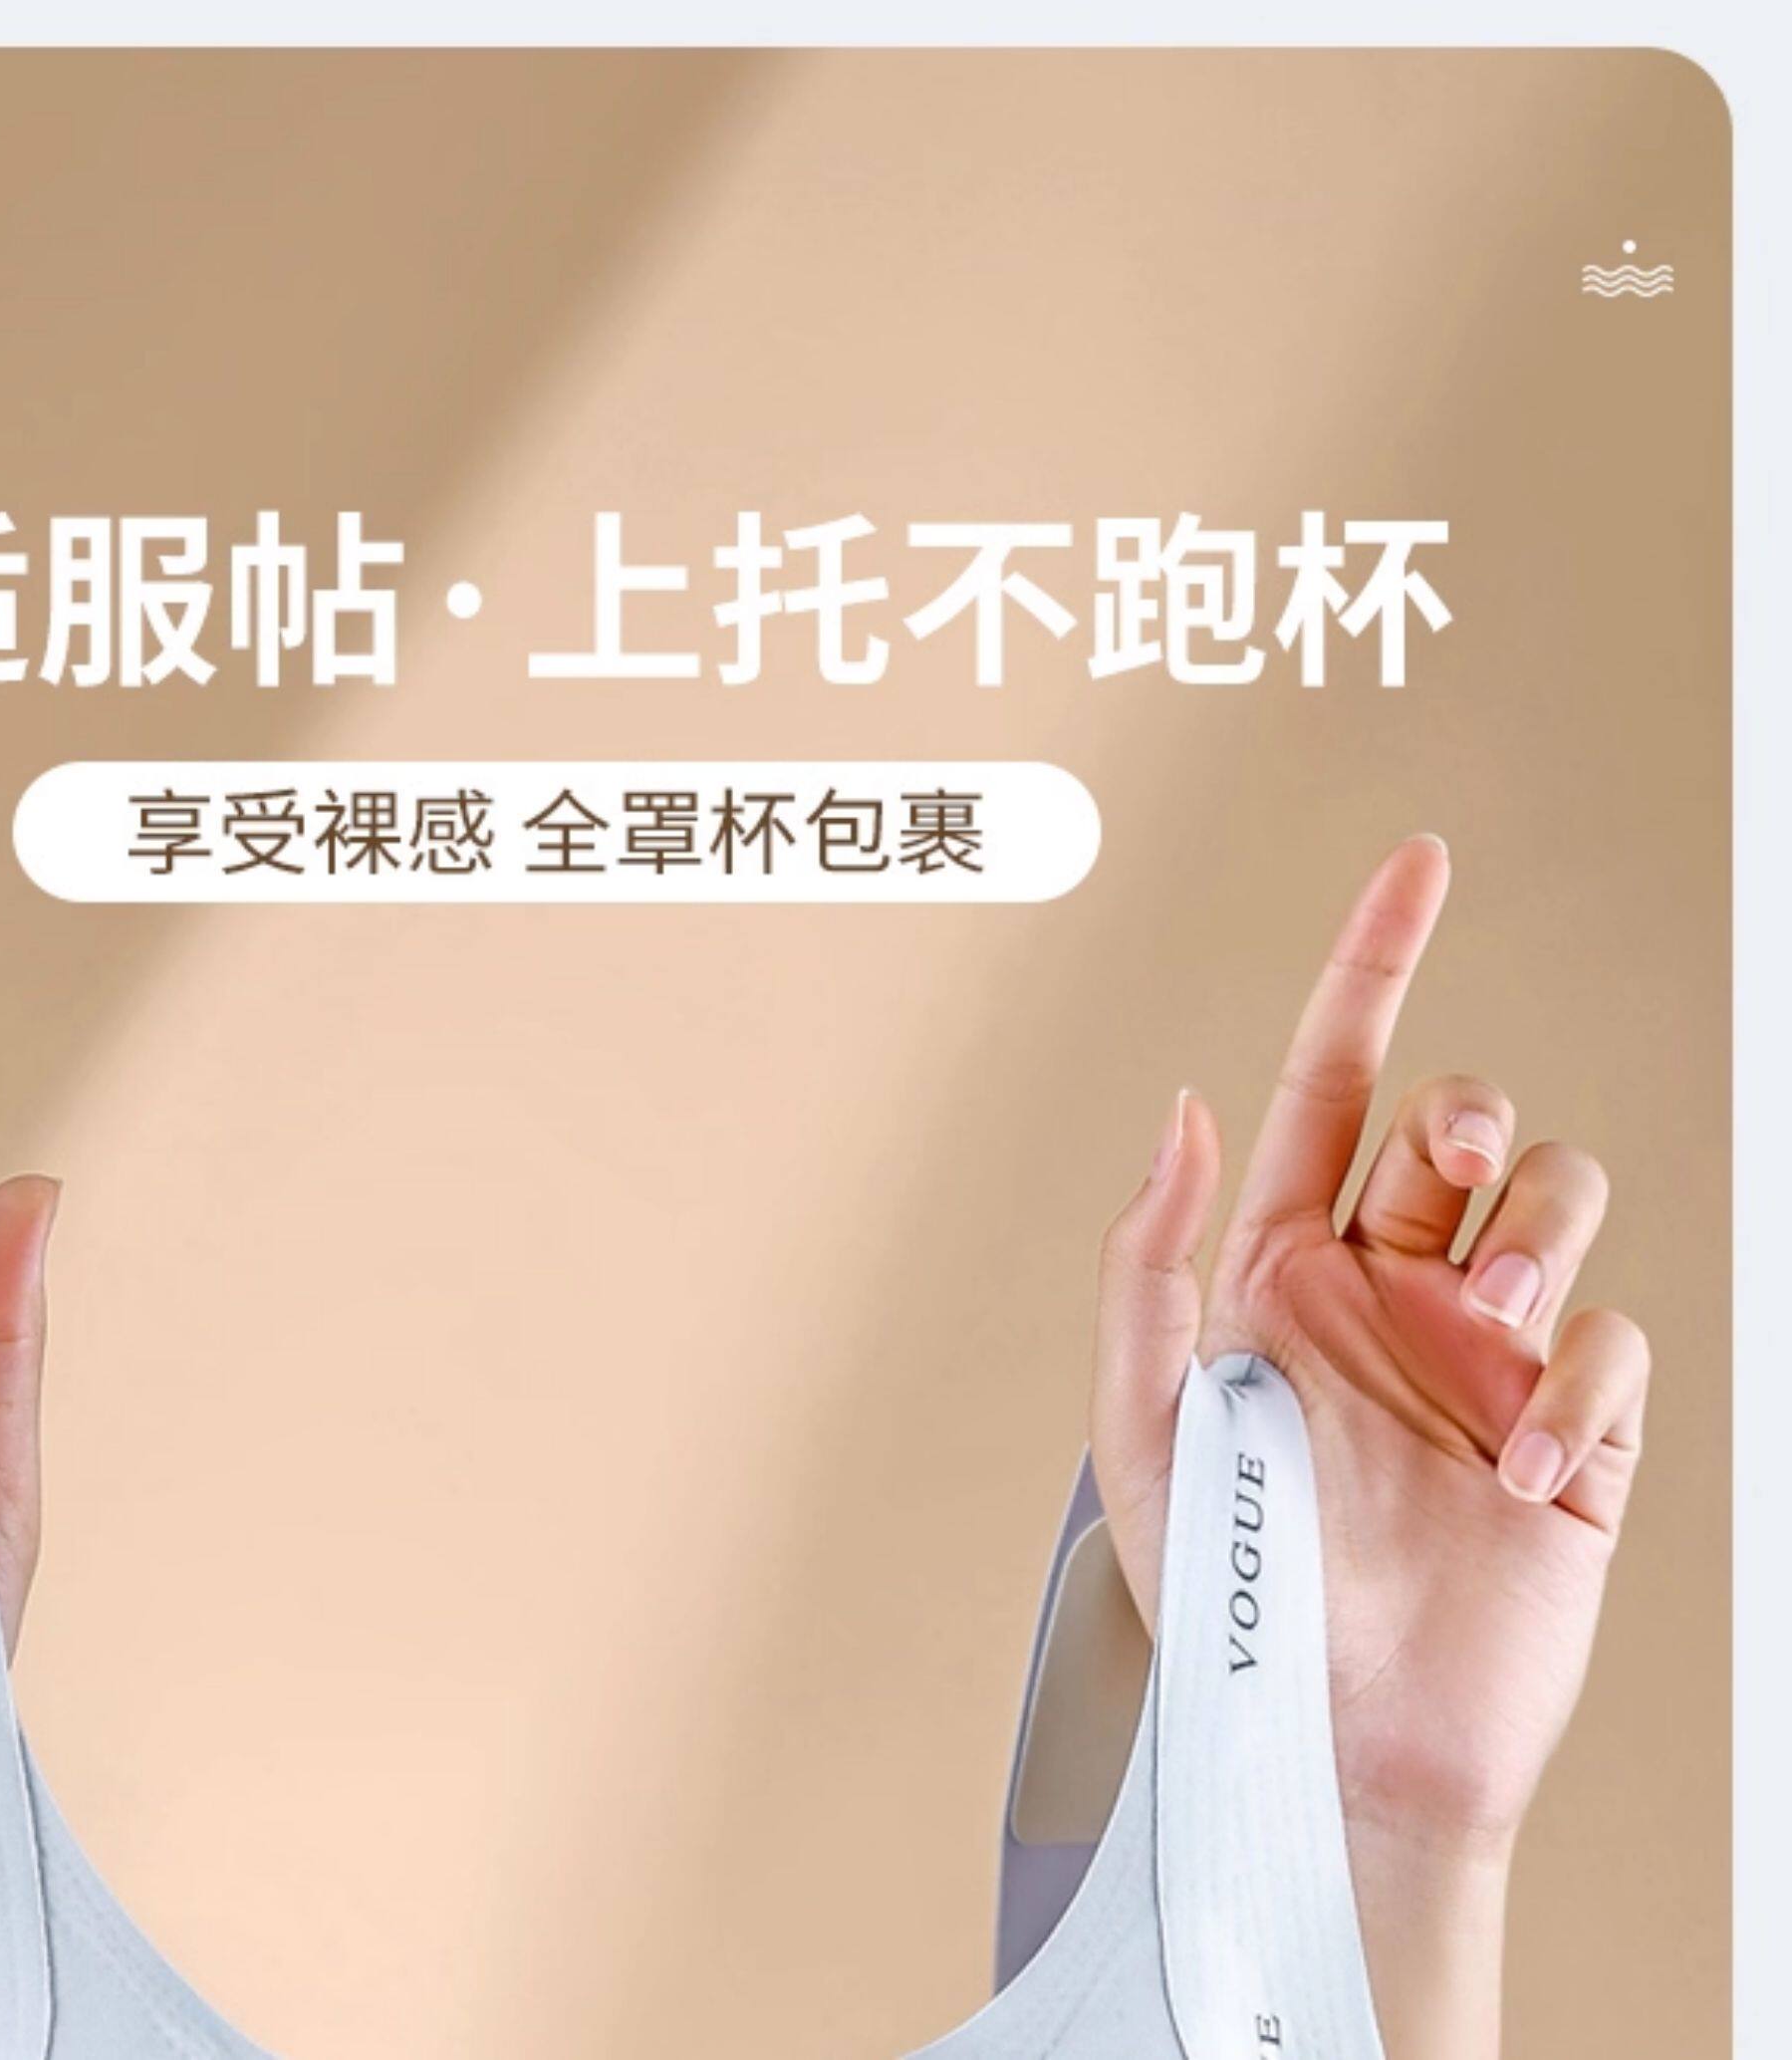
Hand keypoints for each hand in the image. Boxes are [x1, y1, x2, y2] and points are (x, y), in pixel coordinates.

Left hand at [1090, 836, 1648, 2059]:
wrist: (1337, 1740)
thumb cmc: (1225, 1594)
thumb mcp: (1142, 1423)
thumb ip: (1152, 1261)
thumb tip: (1180, 1111)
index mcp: (1281, 1264)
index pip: (1331, 1077)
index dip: (1374, 964)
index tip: (1418, 863)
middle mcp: (1388, 1288)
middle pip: (1462, 1114)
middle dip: (1464, 1117)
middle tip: (1440, 1195)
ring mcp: (1485, 1351)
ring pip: (1554, 1194)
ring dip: (1533, 1234)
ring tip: (1488, 1333)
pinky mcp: (1570, 1426)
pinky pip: (1611, 1340)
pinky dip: (1576, 1383)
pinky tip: (1523, 1464)